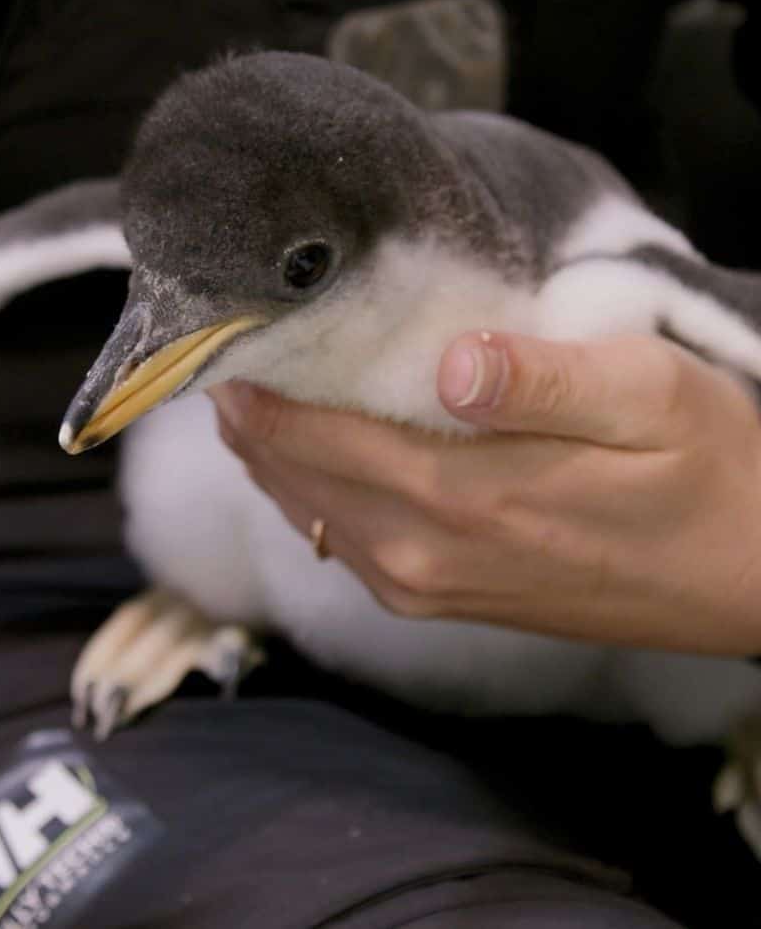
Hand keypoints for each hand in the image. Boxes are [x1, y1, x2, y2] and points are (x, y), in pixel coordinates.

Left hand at [210, 331, 760, 654]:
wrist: (755, 580)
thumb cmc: (712, 471)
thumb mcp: (651, 396)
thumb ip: (541, 379)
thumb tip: (448, 362)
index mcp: (461, 497)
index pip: (312, 434)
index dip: (255, 383)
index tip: (221, 329)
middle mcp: (420, 554)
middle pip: (289, 475)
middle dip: (247, 412)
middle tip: (221, 345)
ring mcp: (422, 587)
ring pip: (303, 511)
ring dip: (268, 452)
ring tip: (246, 385)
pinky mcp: (435, 601)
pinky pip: (338, 542)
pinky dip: (305, 491)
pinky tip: (301, 449)